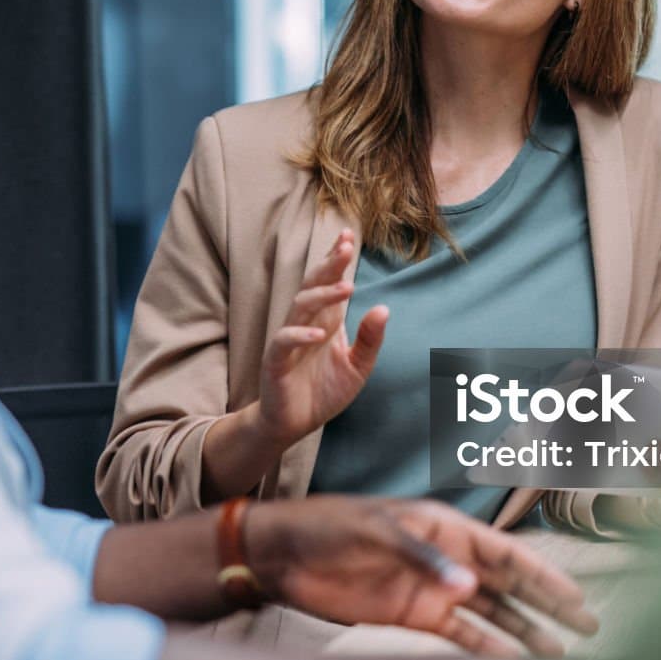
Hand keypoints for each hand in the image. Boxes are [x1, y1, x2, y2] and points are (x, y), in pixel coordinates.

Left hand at [245, 496, 599, 655]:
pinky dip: (486, 649)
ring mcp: (433, 587)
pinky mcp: (412, 614)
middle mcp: (446, 557)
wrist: (283, 554)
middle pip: (510, 583)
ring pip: (491, 612)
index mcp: (443, 526)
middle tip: (589, 628)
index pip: (506, 551)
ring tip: (558, 657)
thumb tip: (471, 587)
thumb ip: (423, 557)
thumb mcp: (374, 531)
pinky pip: (459, 634)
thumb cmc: (327, 526)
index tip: (575, 598)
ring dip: (524, 632)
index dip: (543, 574)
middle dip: (548, 605)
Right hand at [255, 231, 388, 445]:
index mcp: (326, 320)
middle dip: (329, 265)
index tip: (349, 236)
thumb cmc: (323, 391)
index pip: (329, 282)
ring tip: (346, 288)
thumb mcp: (357, 367)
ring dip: (322, 295)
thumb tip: (384, 308)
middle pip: (314, 285)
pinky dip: (300, 336)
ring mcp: (288, 340)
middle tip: (346, 247)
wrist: (293, 423)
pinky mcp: (275, 360)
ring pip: (300, 306)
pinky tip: (319, 335)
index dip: (336, 259)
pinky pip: (284, 341)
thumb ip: (370, 340)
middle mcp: (306, 323)